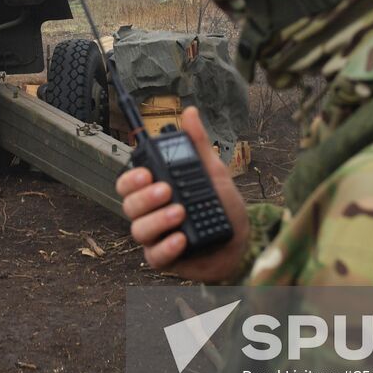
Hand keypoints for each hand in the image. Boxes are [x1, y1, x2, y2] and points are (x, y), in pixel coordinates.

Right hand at [115, 106, 248, 282]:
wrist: (244, 240)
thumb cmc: (223, 206)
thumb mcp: (213, 172)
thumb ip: (198, 145)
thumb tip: (190, 112)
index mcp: (155, 191)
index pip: (128, 184)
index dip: (131, 179)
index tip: (147, 173)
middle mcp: (151, 214)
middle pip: (129, 206)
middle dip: (144, 198)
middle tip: (167, 190)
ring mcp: (157, 238)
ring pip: (139, 231)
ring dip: (157, 220)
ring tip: (180, 212)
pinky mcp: (166, 259)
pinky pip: (155, 257)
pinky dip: (166, 248)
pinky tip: (180, 240)